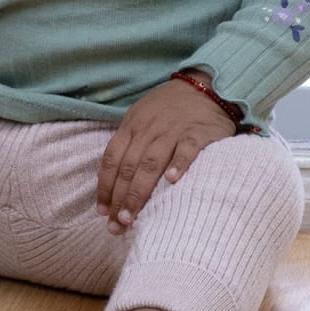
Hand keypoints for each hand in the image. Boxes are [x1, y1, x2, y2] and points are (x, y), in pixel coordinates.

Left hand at [97, 76, 237, 232]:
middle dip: (119, 198)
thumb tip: (113, 182)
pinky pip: (186, 148)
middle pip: (128, 166)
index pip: (112, 159)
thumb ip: (130, 144)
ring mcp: (173, 129)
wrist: (206, 86)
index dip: (105, 186)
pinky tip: (172, 182)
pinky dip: (178, 164)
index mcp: (133, 125)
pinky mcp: (198, 132)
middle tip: (115, 224)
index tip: (102, 211)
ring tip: (131, 215)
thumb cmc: (170, 108)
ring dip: (139, 191)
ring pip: (151, 162)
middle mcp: (149, 128)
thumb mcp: (143, 118)